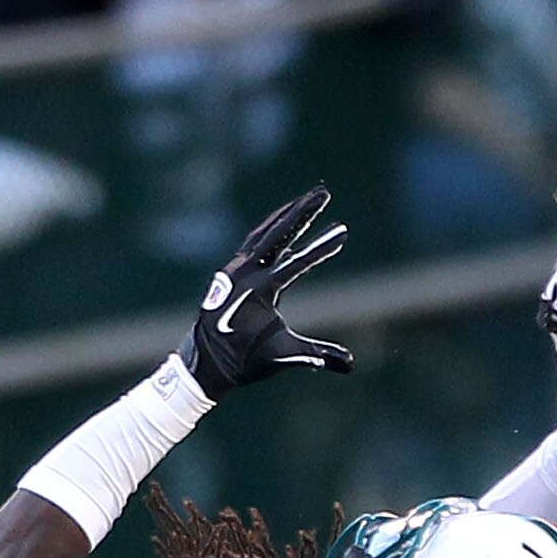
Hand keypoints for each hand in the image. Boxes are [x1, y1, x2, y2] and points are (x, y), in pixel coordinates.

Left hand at [180, 186, 354, 396]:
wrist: (206, 362)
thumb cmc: (246, 360)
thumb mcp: (284, 356)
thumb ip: (317, 355)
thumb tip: (349, 364)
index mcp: (260, 291)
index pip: (297, 263)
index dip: (322, 247)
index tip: (342, 231)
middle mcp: (246, 273)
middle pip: (278, 233)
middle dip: (303, 212)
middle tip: (323, 193)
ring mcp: (236, 268)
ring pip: (264, 232)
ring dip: (286, 214)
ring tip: (306, 199)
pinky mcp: (232, 269)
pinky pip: (253, 241)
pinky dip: (269, 228)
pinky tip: (281, 220)